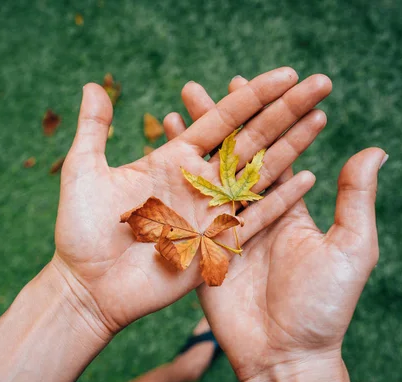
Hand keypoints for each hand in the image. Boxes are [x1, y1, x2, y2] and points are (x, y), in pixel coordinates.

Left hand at [50, 67, 331, 340]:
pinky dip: (280, 199)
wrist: (87, 286)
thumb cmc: (80, 231)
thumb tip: (96, 84)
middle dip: (285, 111)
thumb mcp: (83, 170)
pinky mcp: (215, 244)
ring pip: (260, 173)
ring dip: (291, 146)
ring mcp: (210, 212)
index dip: (253, 95)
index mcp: (173, 160)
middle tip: (319, 84)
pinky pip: (255, 218)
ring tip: (320, 118)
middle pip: (251, 139)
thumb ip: (93, 129)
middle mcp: (198, 182)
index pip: (222, 119)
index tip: (284, 74)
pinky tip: (307, 177)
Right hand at [166, 76, 386, 381]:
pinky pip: (186, 207)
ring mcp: (224, 229)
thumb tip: (374, 148)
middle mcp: (254, 213)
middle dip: (220, 119)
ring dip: (193, 140)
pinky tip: (165, 149)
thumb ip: (355, 200)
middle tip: (202, 84)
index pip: (272, 152)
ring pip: (206, 174)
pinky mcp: (200, 248)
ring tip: (180, 105)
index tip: (254, 84)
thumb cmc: (323, 307)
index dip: (264, 118)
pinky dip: (175, 177)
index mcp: (287, 208)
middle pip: (233, 155)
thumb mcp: (350, 250)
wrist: (283, 355)